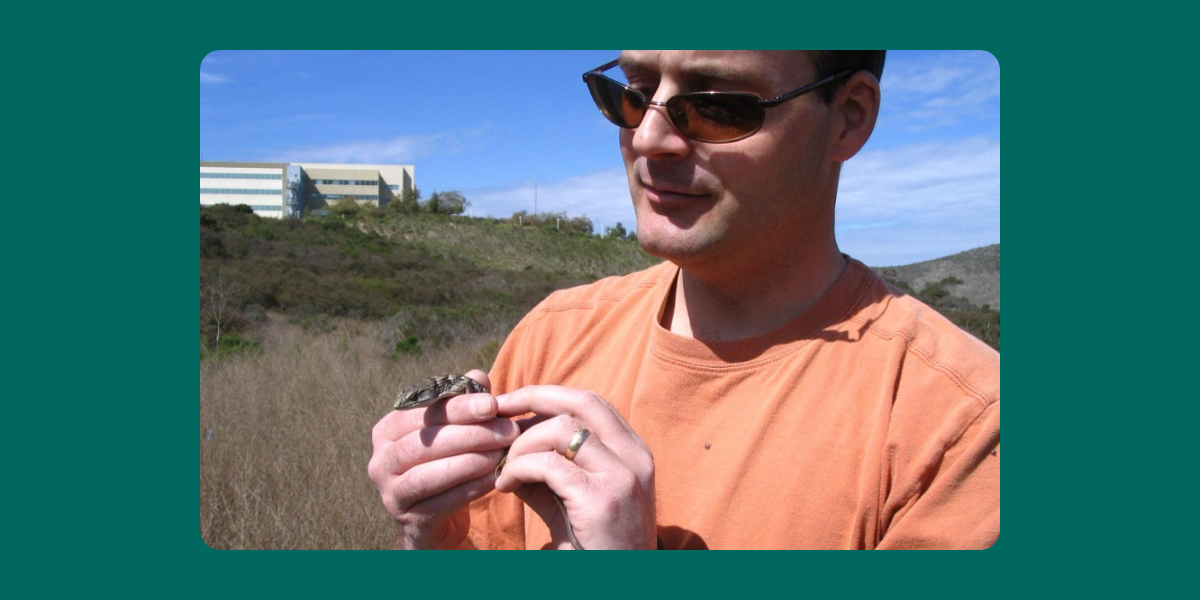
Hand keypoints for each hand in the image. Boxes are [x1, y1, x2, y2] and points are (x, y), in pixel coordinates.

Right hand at [367, 370, 518, 548]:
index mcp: (388, 430)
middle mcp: (380, 460)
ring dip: (468, 462)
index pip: (423, 413)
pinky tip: (493, 480)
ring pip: (427, 474)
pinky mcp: (407, 520)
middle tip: (507, 430)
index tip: (493, 404)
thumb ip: (463, 402)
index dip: (458, 407)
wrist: (437, 520)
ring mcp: (389, 492)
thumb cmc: (446, 463)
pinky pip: (437, 504)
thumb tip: (477, 376)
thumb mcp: (455, 430)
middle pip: (424, 442)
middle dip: (469, 434)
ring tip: (500, 454)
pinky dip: (467, 490)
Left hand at [493, 385, 655, 549]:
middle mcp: (634, 458)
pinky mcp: (601, 500)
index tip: (513, 400)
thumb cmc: (594, 547)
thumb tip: (507, 445)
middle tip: (497, 410)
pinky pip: (548, 466)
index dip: (549, 394)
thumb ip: (548, 470)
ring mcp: (621, 477)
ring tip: (503, 466)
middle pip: (580, 403)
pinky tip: (506, 485)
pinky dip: (519, 468)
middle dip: (532, 398)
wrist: (623, 586)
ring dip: (521, 443)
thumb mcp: (574, 500)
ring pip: (560, 430)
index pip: (591, 402)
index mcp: (634, 452)